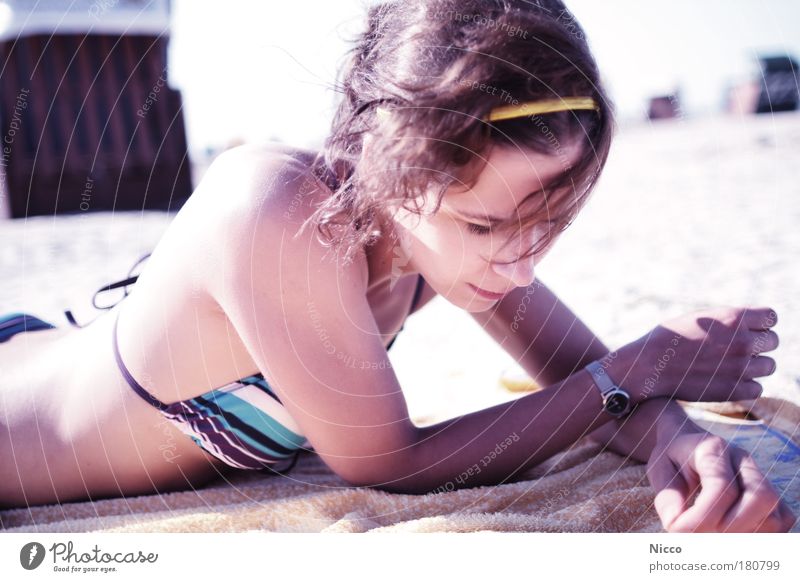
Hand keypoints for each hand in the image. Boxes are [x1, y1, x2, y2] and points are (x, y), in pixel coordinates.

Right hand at [610, 305, 778, 402]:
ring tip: (733, 365)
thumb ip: (729, 320)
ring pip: (769, 365)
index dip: (761, 323)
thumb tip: (753, 326)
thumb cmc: (669, 338)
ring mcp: (741, 367)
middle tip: (738, 349)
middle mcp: (742, 341)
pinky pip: (757, 388)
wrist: (648, 366)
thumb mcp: (700, 318)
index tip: (748, 329)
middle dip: (759, 344)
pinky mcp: (735, 391)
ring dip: (755, 366)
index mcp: (734, 317)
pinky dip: (746, 386)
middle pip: (773, 341)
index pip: (771, 317)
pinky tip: (728, 380)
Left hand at [646, 429, 796, 531]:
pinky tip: (732, 537)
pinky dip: (761, 536)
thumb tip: (676, 525)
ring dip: (746, 535)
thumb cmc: (672, 458)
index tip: (676, 530)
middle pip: (760, 498)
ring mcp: (759, 476)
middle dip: (731, 528)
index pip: (721, 487)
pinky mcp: (768, 493)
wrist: (686, 441)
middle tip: (700, 537)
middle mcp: (742, 460)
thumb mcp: (658, 469)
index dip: (702, 517)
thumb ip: (666, 496)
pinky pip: (781, 520)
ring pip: (775, 512)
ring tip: (713, 538)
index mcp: (712, 449)